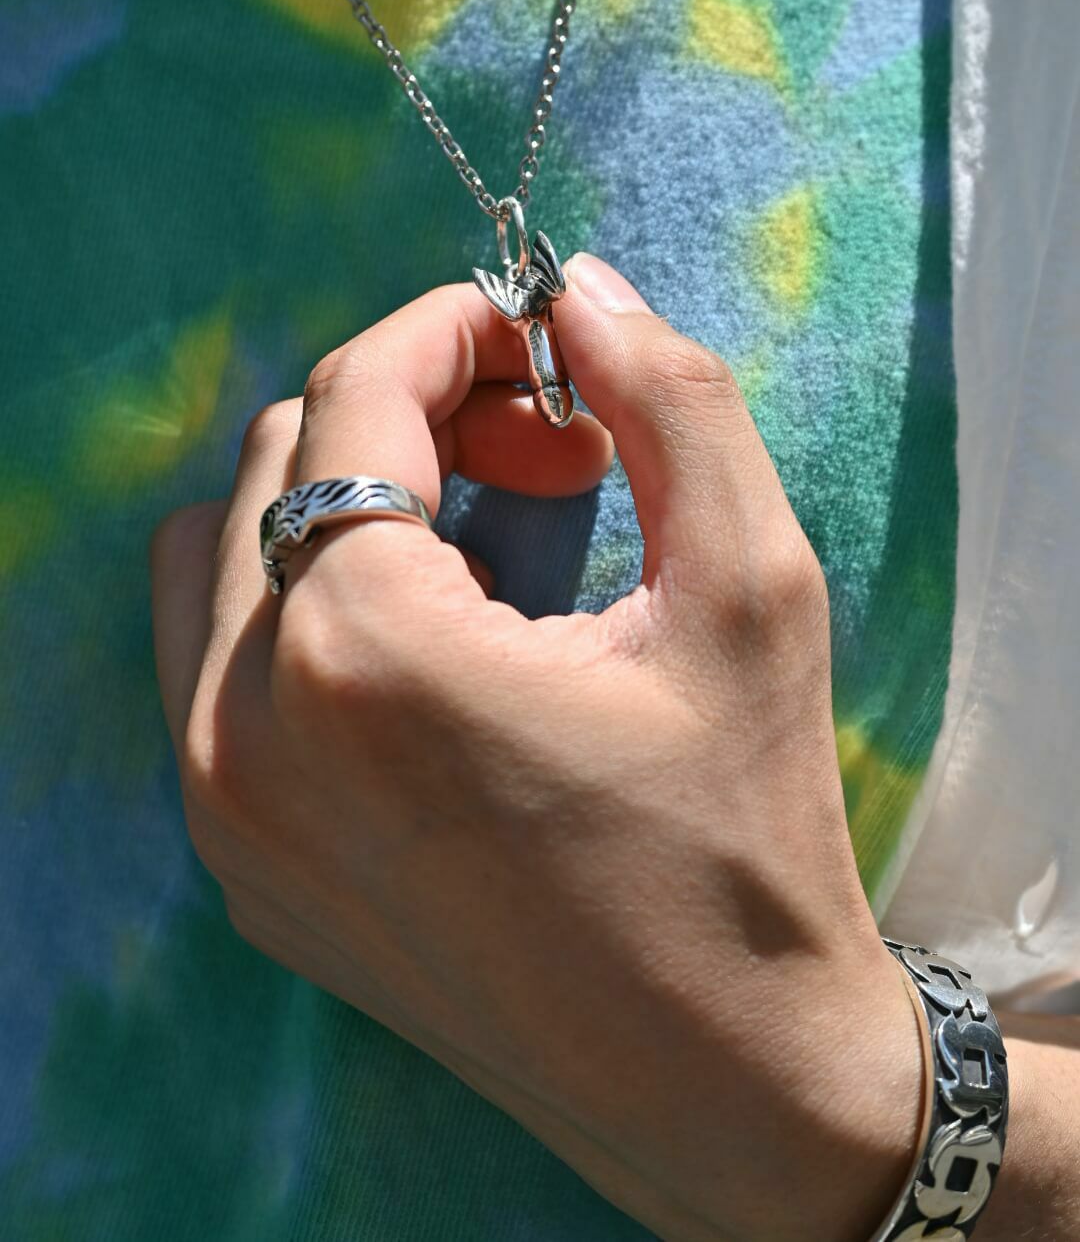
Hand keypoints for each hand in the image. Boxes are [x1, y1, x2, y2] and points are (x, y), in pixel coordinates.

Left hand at [151, 251, 922, 1241]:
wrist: (721, 1082)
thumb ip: (669, 401)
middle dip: (411, 412)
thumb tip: (582, 287)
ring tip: (474, 541)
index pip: (357, 394)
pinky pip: (213, 675)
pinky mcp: (239, 872)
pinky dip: (301, 609)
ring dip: (337, 502)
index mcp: (365, 649)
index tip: (537, 340)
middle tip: (545, 450)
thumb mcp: (751, 590)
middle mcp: (251, 728)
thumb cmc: (747, 838)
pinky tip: (427, 646)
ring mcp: (226, 812)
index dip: (453, 328)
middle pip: (280, 459)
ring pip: (217, 561)